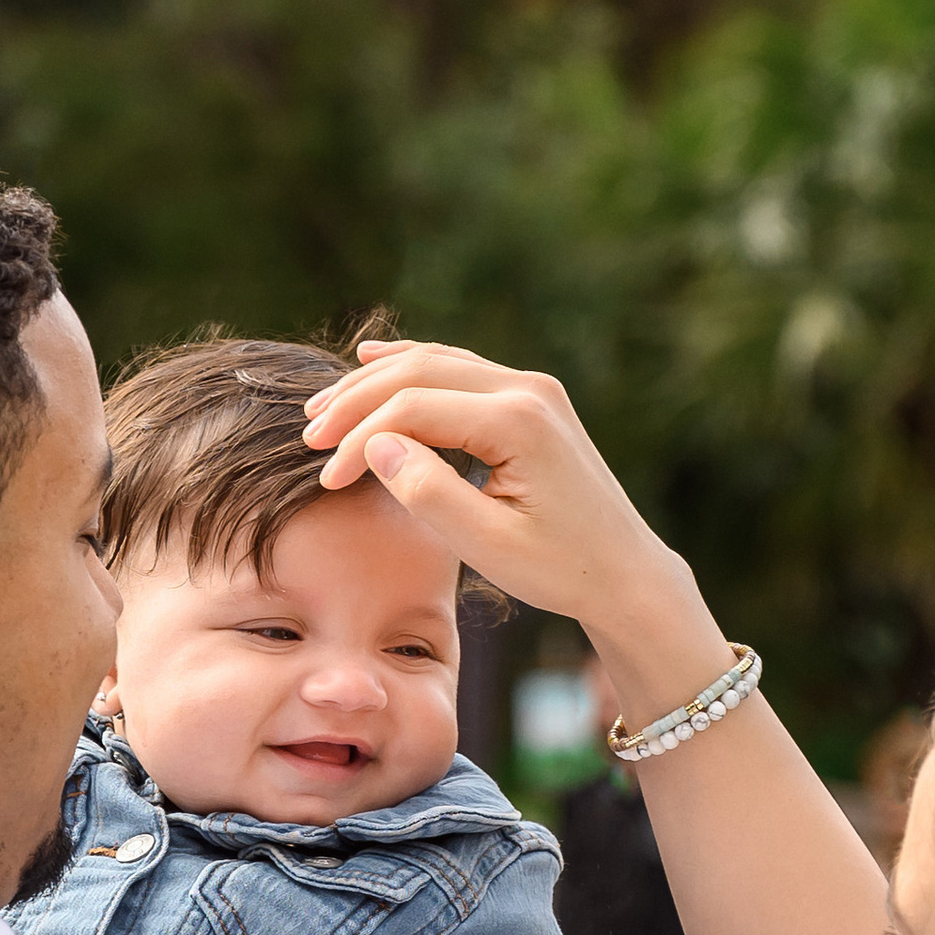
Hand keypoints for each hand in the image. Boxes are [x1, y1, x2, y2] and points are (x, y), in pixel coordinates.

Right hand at [301, 341, 690, 639]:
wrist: (624, 571)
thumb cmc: (560, 568)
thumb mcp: (487, 545)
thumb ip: (428, 492)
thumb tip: (375, 443)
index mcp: (518, 421)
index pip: (414, 408)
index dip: (360, 438)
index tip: (326, 479)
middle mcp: (528, 389)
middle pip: (420, 372)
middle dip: (357, 400)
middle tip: (309, 434)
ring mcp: (533, 389)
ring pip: (437, 363)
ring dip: (377, 382)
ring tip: (325, 409)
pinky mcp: (531, 399)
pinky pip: (459, 370)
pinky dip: (413, 370)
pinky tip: (374, 363)